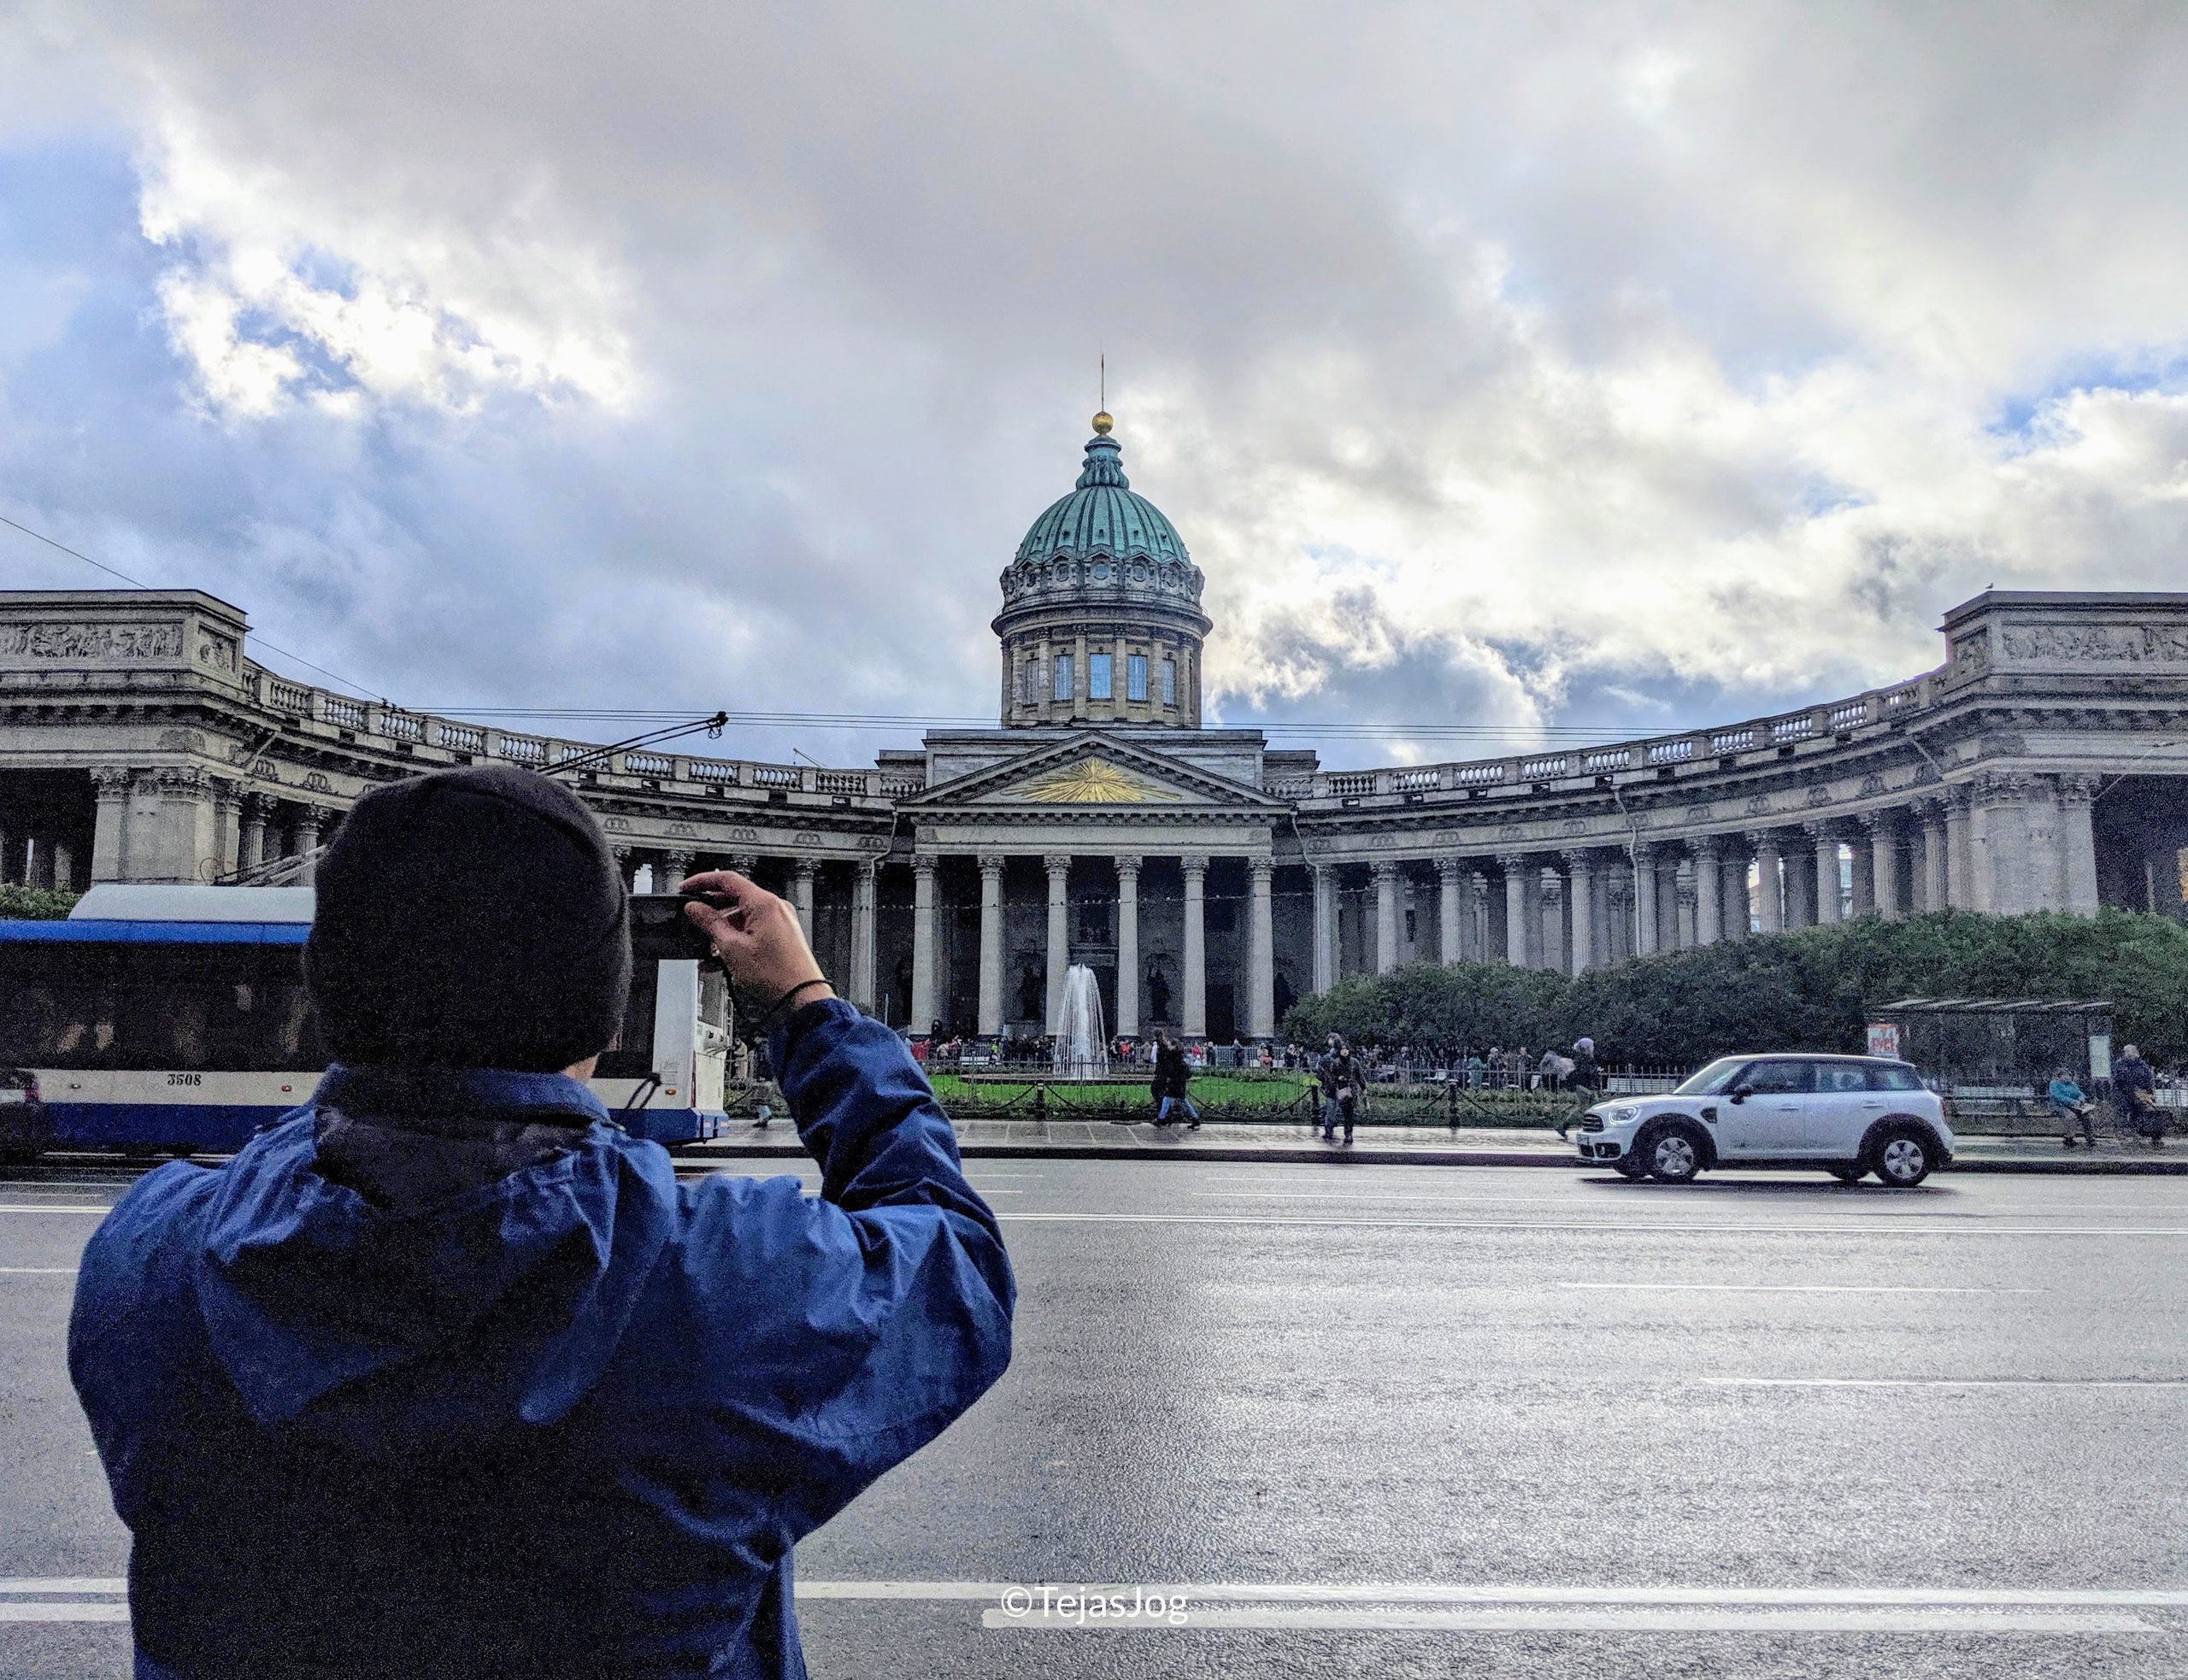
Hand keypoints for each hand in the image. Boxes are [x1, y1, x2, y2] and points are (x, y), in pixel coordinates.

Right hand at [677, 869, 831, 1015]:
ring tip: (706, 947)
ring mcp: (780, 921)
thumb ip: (710, 923)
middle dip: (711, 910)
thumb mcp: (732, 948)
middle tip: (693, 919)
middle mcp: (775, 907)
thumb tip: (695, 908)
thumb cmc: (776, 975)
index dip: (702, 882)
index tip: (687, 889)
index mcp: (764, 903)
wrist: (801, 998)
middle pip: (735, 897)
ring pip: (742, 916)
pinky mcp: (782, 935)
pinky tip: (721, 957)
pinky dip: (736, 939)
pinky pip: (753, 929)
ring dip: (722, 929)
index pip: (727, 879)